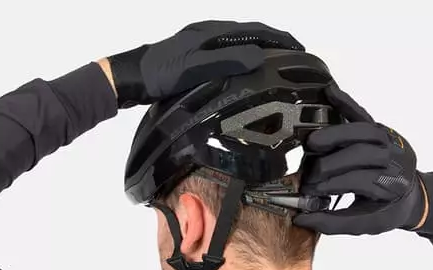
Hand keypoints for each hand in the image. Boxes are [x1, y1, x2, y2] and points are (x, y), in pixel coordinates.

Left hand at [106, 20, 303, 108]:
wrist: (133, 77)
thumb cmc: (162, 74)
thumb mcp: (195, 68)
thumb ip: (226, 61)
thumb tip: (260, 57)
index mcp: (212, 32)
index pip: (254, 30)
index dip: (278, 38)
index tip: (299, 48)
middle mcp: (209, 33)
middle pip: (249, 32)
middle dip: (274, 41)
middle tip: (295, 54)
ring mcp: (202, 43)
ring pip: (240, 41)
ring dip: (262, 48)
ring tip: (279, 60)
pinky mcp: (196, 55)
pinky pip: (229, 51)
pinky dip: (246, 55)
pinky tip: (248, 68)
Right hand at [294, 84, 426, 235]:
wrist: (412, 195)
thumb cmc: (387, 209)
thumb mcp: (365, 224)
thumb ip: (334, 223)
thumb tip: (302, 219)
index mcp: (393, 185)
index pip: (358, 180)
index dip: (331, 185)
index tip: (310, 192)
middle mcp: (395, 159)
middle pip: (359, 154)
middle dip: (329, 164)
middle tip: (308, 175)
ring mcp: (389, 140)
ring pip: (361, 131)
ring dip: (334, 135)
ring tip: (312, 143)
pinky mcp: (381, 128)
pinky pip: (362, 113)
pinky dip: (345, 102)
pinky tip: (329, 92)